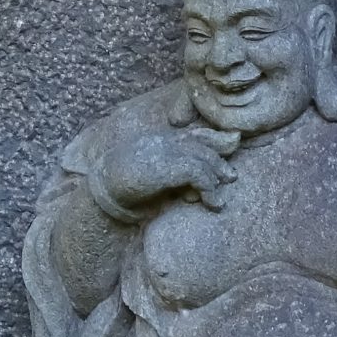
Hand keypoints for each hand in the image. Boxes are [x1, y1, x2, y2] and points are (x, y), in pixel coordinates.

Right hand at [99, 125, 241, 211]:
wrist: (104, 191)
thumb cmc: (126, 189)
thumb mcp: (155, 181)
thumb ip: (175, 177)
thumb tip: (193, 190)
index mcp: (160, 140)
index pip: (192, 134)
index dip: (213, 139)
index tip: (231, 145)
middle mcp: (164, 141)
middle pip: (201, 144)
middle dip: (219, 161)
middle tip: (231, 177)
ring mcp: (166, 150)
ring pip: (204, 159)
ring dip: (215, 180)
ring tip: (218, 200)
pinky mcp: (168, 166)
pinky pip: (199, 174)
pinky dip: (210, 189)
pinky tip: (212, 203)